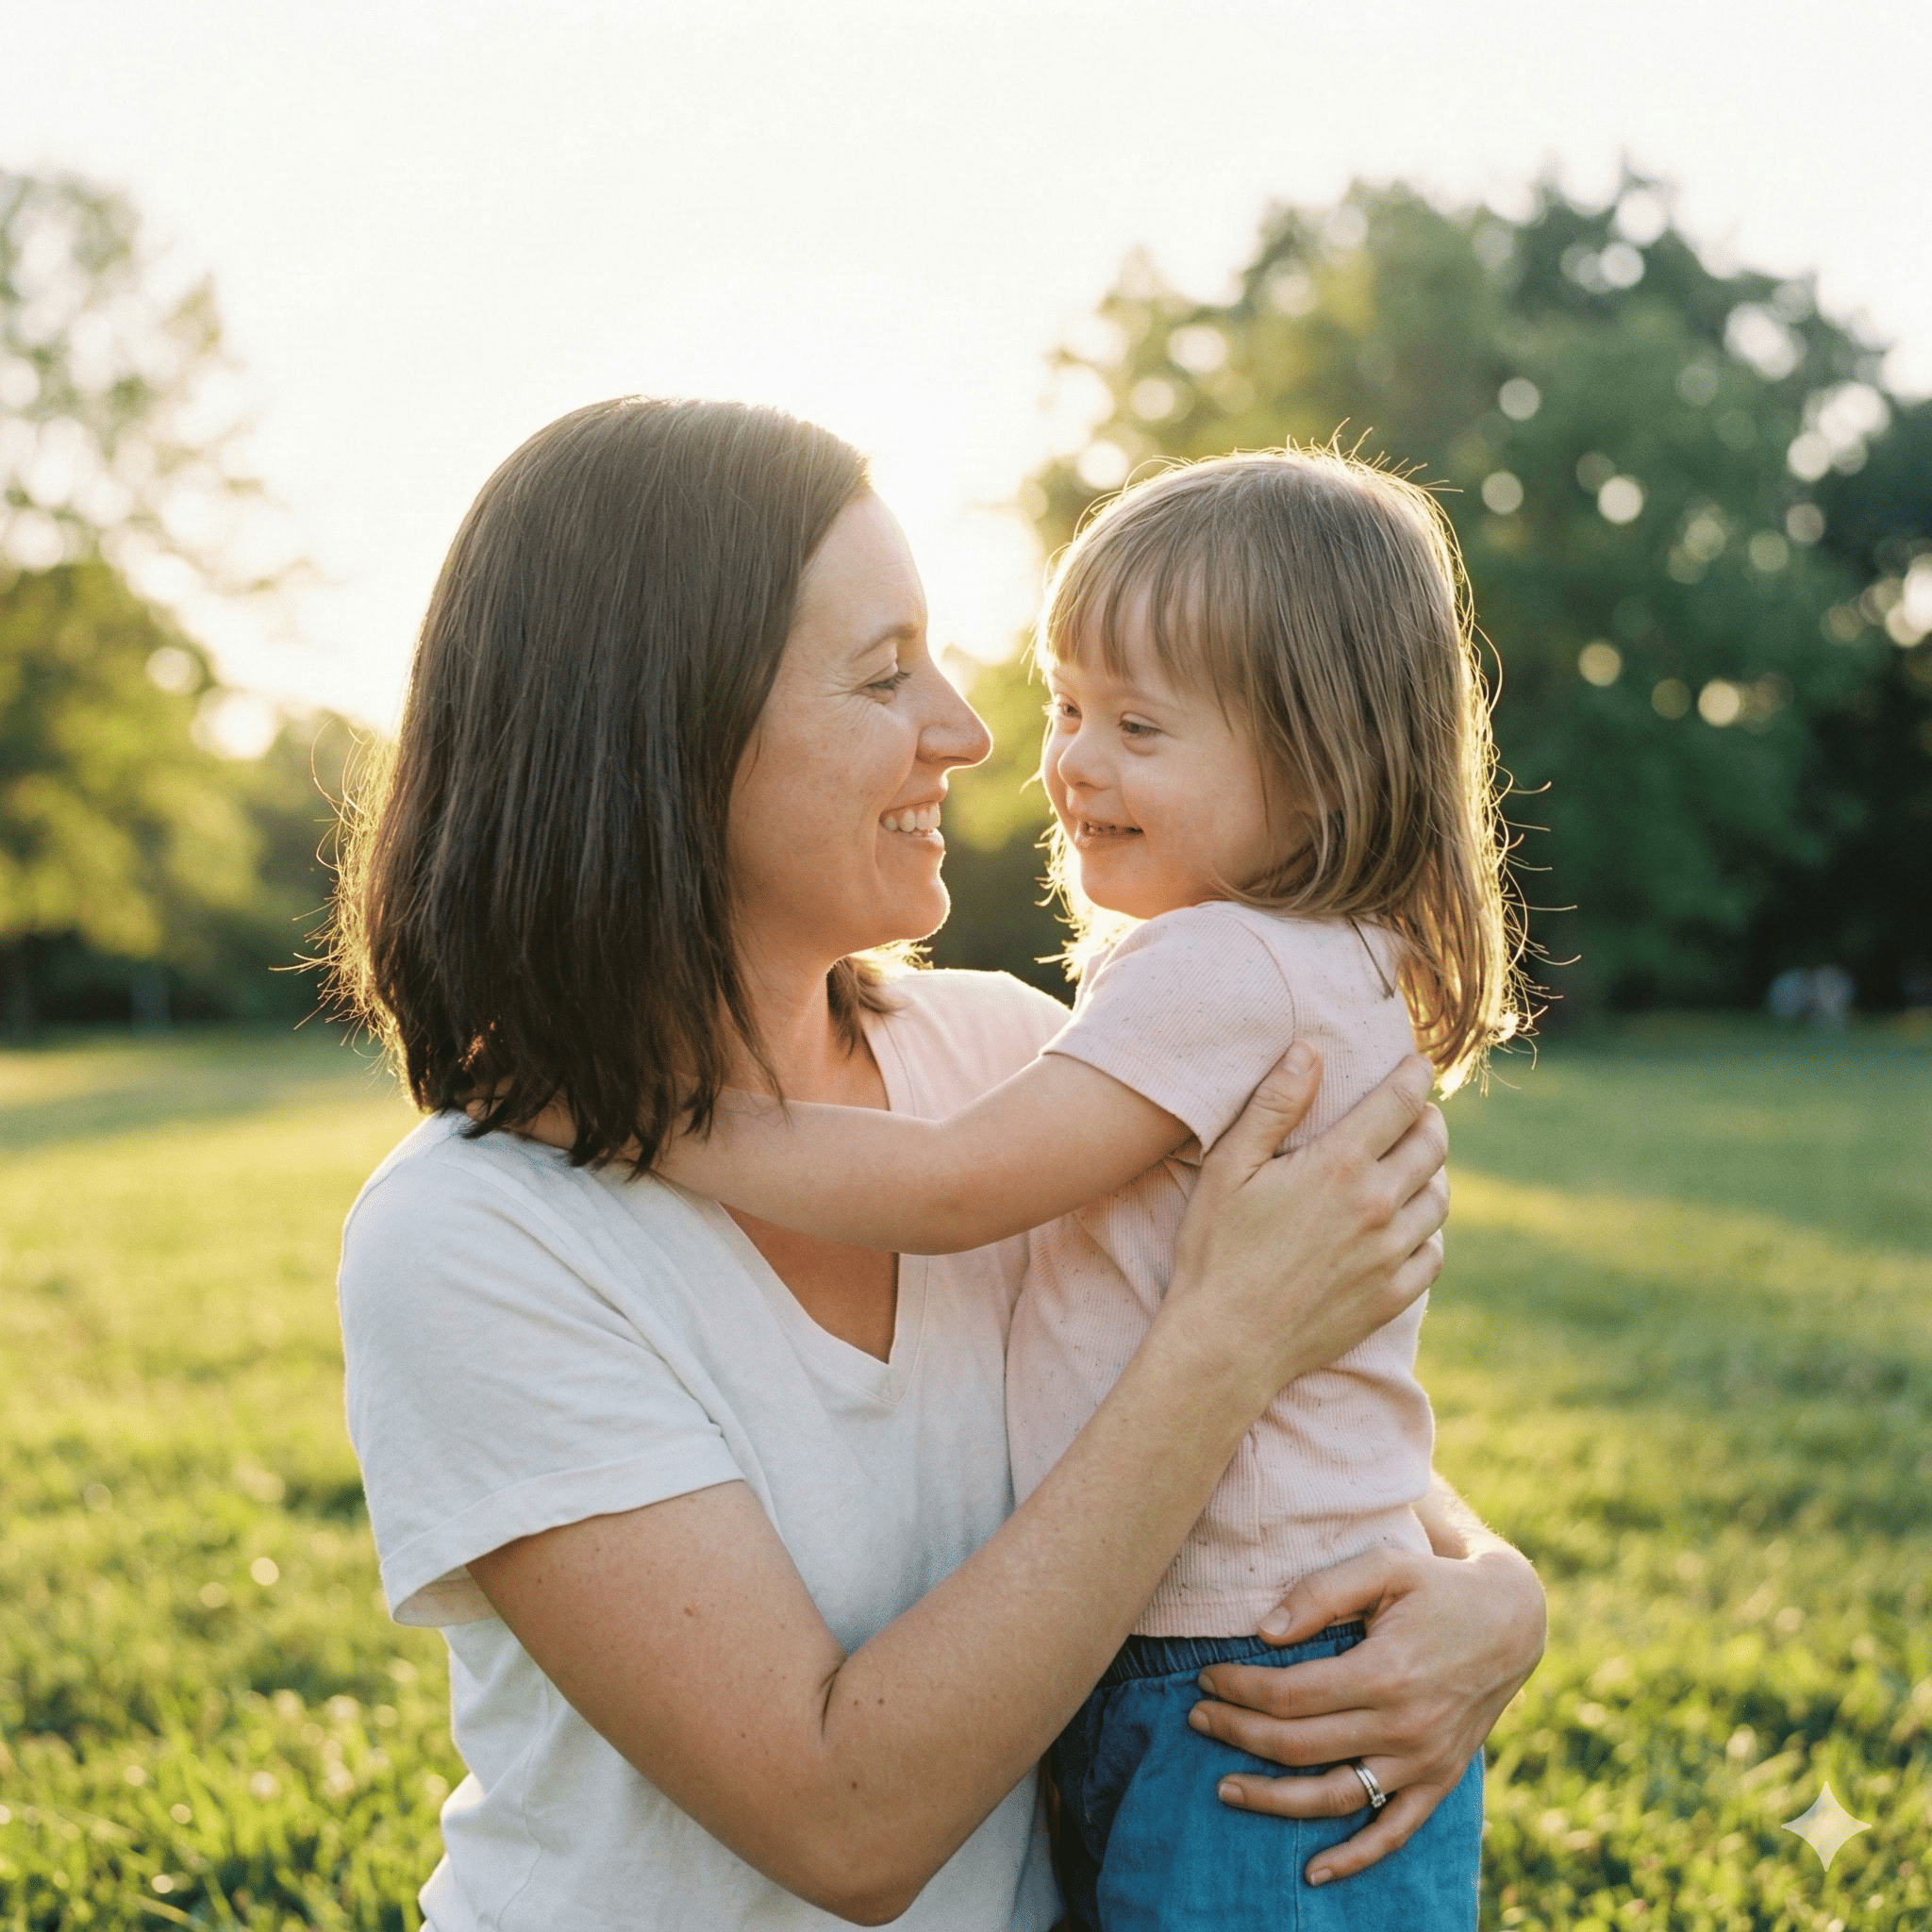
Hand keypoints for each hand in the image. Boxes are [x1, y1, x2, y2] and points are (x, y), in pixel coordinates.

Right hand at [1163, 1048, 1449, 1399]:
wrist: (1227, 1343)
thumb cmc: (1217, 1250)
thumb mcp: (1229, 1167)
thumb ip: (1273, 1105)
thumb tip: (1309, 1050)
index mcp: (1338, 1166)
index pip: (1400, 1103)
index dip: (1414, 1076)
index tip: (1417, 1065)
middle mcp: (1377, 1207)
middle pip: (1431, 1146)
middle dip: (1429, 1119)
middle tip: (1417, 1113)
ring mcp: (1391, 1255)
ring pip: (1439, 1198)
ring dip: (1431, 1174)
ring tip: (1412, 1167)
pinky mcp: (1393, 1296)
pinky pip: (1434, 1252)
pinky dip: (1428, 1231)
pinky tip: (1407, 1226)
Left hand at [1185, 1538, 1545, 1883]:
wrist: (1512, 1621)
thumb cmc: (1436, 1586)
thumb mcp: (1383, 1567)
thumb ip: (1321, 1593)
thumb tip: (1264, 1632)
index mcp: (1386, 1672)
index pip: (1290, 1695)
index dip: (1239, 1690)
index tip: (1206, 1678)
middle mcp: (1405, 1726)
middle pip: (1300, 1746)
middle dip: (1238, 1734)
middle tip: (1197, 1719)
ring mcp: (1423, 1762)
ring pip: (1336, 1797)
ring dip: (1274, 1800)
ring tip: (1225, 1788)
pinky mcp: (1439, 1781)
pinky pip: (1394, 1832)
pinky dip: (1355, 1857)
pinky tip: (1314, 1871)